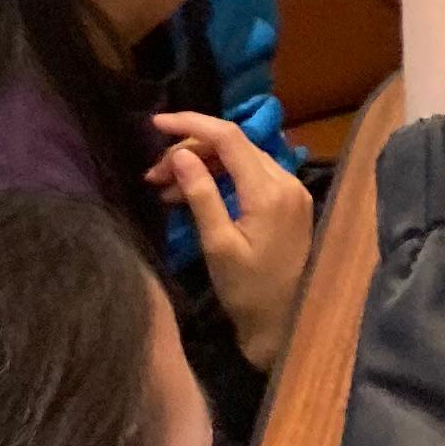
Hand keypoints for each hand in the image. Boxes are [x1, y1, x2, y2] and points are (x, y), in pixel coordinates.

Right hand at [150, 110, 312, 367]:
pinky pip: (250, 175)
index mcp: (270, 191)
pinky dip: (220, 177)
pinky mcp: (288, 202)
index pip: (229, 137)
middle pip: (233, 145)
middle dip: (190, 151)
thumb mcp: (217, 245)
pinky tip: (191, 193)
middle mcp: (286, 182)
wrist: (283, 322)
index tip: (156, 123)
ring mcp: (290, 191)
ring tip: (164, 187)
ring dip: (202, 165)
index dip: (191, 124)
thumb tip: (182, 155)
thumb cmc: (247, 291)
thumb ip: (201, 195)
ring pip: (240, 158)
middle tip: (154, 175)